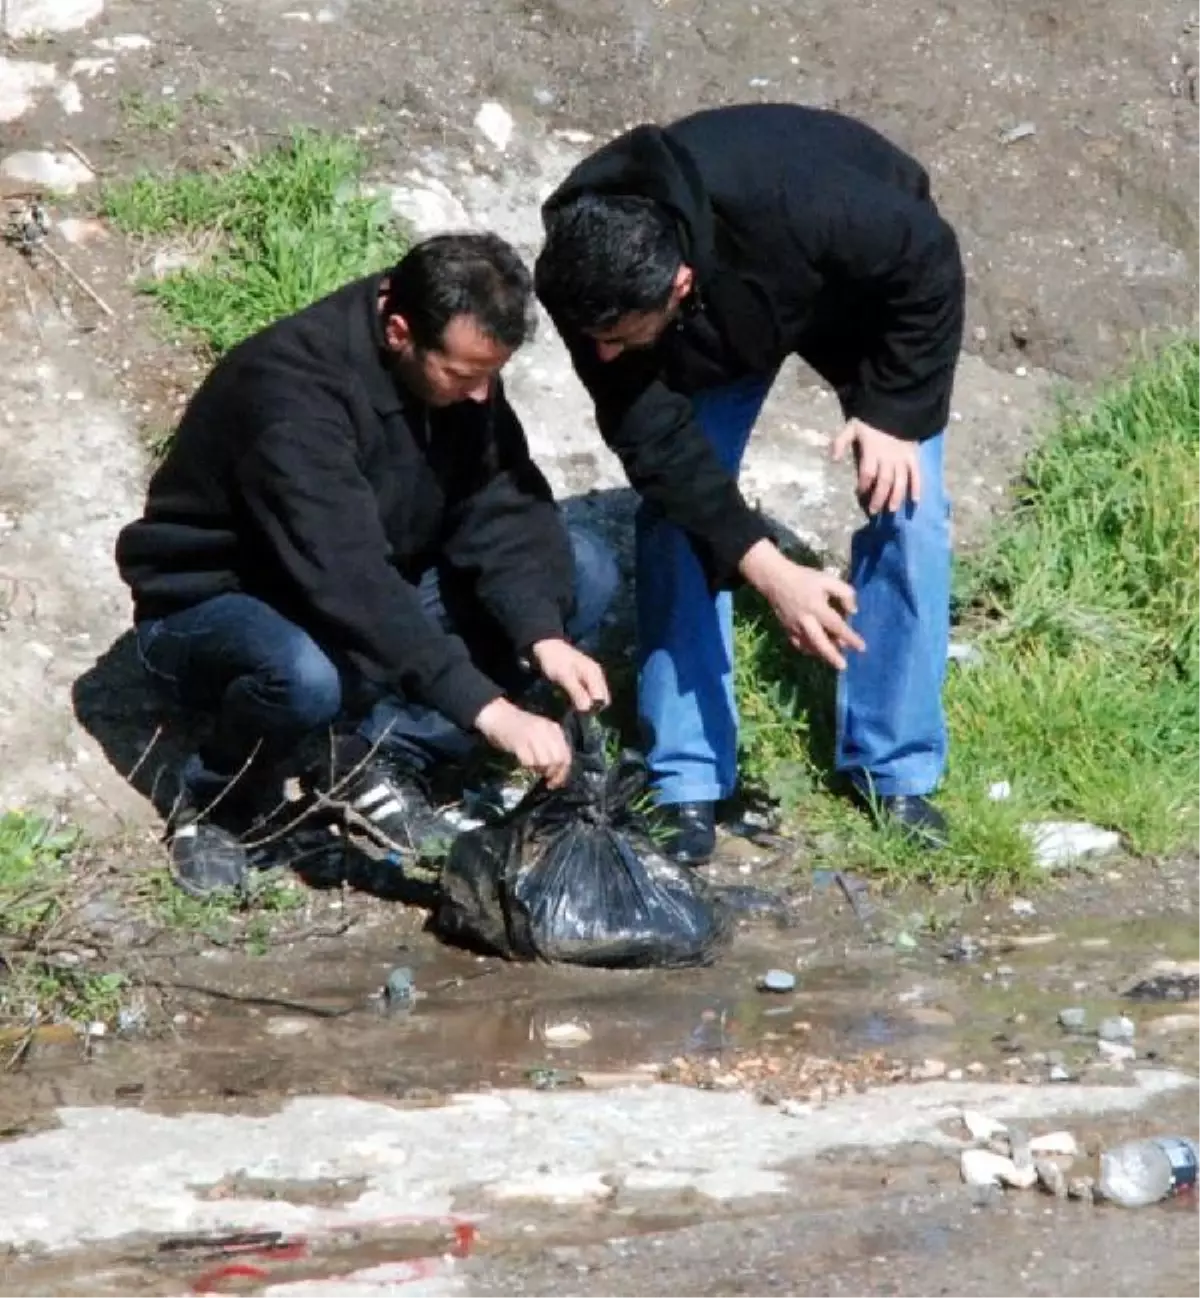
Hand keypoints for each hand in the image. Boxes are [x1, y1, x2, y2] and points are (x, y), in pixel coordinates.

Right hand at [474, 698, 573, 787]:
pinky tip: (524, 762)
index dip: (563, 772)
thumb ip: (552, 747)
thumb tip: (559, 771)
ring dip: (539, 770)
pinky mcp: (520, 741)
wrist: (500, 716)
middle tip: (546, 778)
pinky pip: (529, 761)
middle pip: (558, 760)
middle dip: (553, 773)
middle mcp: (546, 731)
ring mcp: (533, 736)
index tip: (556, 781)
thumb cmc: (521, 727)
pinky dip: (528, 766)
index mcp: (554, 729)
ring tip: (533, 767)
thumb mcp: (542, 733)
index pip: (566, 754)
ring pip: (545, 762)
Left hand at [530, 638, 610, 713]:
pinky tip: (572, 703)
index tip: (581, 716)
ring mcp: (591, 677)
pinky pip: (588, 694)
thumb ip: (577, 691)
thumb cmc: (554, 660)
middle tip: (577, 714)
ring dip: (587, 705)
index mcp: (594, 674)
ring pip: (595, 698)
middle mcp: (596, 676)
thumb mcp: (564, 676)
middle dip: (592, 709)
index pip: (602, 699)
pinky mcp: (584, 680)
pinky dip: (582, 700)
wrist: (546, 646)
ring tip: (574, 710)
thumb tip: (587, 709)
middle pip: (602, 700)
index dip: (594, 710)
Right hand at [740, 540, 864, 669]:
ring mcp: (794, 627)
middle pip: (820, 643)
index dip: (850, 638)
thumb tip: (853, 612)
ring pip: (809, 646)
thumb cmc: (805, 578)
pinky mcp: (786, 629)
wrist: (776, 579)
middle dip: (833, 656)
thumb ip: (845, 593)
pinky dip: (808, 650)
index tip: (862, 647)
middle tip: (843, 666)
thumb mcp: (828, 580)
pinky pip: (798, 644)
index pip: (837, 626)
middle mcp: (805, 620)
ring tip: (834, 659)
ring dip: (822, 654)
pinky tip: (816, 651)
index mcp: (817, 607)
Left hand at [832, 418, 920, 514]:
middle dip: (878, 497)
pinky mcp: (913, 457)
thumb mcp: (852, 427)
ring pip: (900, 481)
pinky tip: (915, 501)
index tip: (859, 493)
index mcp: (872, 451)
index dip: (863, 484)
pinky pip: (917, 474)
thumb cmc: (871, 420)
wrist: (896, 407)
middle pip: (884, 481)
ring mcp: (902, 458)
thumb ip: (841, 441)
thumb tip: (833, 459)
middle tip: (873, 511)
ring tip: (891, 510)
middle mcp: (888, 457)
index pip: (867, 472)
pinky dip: (917, 488)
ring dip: (896, 497)